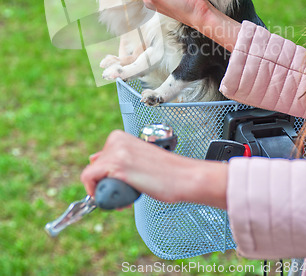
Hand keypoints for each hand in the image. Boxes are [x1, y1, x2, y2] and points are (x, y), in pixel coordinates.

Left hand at [81, 130, 227, 208]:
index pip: (99, 160)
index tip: (123, 185)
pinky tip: (118, 200)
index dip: (108, 177)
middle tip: (127, 192)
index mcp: (120, 136)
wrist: (184, 177)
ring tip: (128, 195)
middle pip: (94, 168)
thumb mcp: (137, 159)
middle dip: (107, 184)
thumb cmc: (165, 172)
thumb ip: (116, 157)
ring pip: (92, 175)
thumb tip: (93, 158)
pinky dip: (96, 193)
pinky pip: (90, 179)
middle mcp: (116, 139)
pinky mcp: (117, 164)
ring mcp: (116, 150)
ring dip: (107, 191)